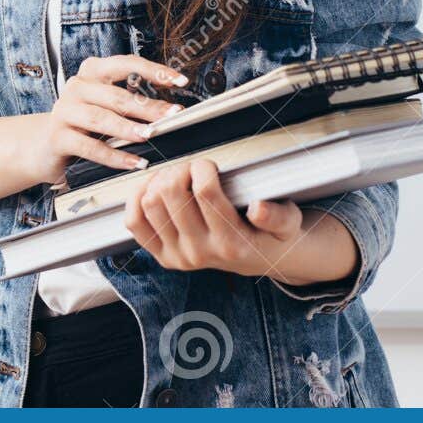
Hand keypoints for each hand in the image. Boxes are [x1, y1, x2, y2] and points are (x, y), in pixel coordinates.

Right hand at [19, 54, 189, 185]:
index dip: (154, 71)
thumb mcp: (106, 107)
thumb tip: (170, 111)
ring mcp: (65, 110)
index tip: (179, 81)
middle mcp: (77, 86)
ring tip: (150, 136)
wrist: (44, 145)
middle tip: (171, 116)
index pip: (126, 64)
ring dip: (129, 128)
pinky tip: (134, 161)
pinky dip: (115, 156)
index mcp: (92, 72)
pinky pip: (90, 147)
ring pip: (102, 118)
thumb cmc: (84, 124)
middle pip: (117, 95)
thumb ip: (132, 104)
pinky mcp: (58, 136)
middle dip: (147, 107)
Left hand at [123, 157, 307, 276]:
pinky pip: (134, 222)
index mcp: (231, 244)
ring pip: (150, 203)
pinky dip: (138, 198)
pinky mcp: (162, 256)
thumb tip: (258, 208)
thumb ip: (277, 216)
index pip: (204, 192)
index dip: (202, 167)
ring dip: (160, 180)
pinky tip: (154, 187)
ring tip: (177, 177)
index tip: (209, 165)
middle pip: (172, 193)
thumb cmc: (269, 233)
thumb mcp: (287, 222)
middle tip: (192, 168)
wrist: (255, 257)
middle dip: (181, 169)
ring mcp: (178, 257)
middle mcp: (201, 254)